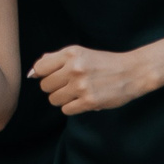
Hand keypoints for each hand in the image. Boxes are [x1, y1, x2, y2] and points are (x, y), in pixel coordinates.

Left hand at [32, 44, 157, 112]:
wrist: (131, 72)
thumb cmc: (103, 62)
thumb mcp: (79, 53)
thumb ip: (55, 59)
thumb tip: (33, 72)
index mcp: (70, 54)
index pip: (39, 68)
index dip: (42, 74)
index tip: (51, 77)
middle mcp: (74, 68)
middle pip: (45, 86)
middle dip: (53, 87)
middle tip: (67, 85)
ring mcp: (82, 86)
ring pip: (54, 99)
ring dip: (61, 99)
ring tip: (74, 93)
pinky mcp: (90, 101)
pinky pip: (66, 110)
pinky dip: (71, 107)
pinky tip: (81, 101)